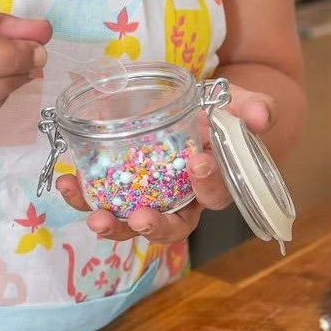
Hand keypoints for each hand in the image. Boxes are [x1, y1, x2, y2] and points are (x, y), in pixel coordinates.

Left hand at [55, 82, 274, 244]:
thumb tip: (262, 116)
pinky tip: (68, 183)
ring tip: (95, 216)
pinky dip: (83, 196)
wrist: (190, 103)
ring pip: (131, 222)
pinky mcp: (121, 185)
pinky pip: (102, 198)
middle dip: (153, 226)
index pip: (214, 195)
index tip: (198, 161)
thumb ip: (255, 108)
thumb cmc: (220, 110)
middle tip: (139, 218)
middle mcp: (181, 200)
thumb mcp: (240, 103)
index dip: (208, 183)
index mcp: (214, 185)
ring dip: (112, 224)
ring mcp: (149, 196)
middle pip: (170, 227)